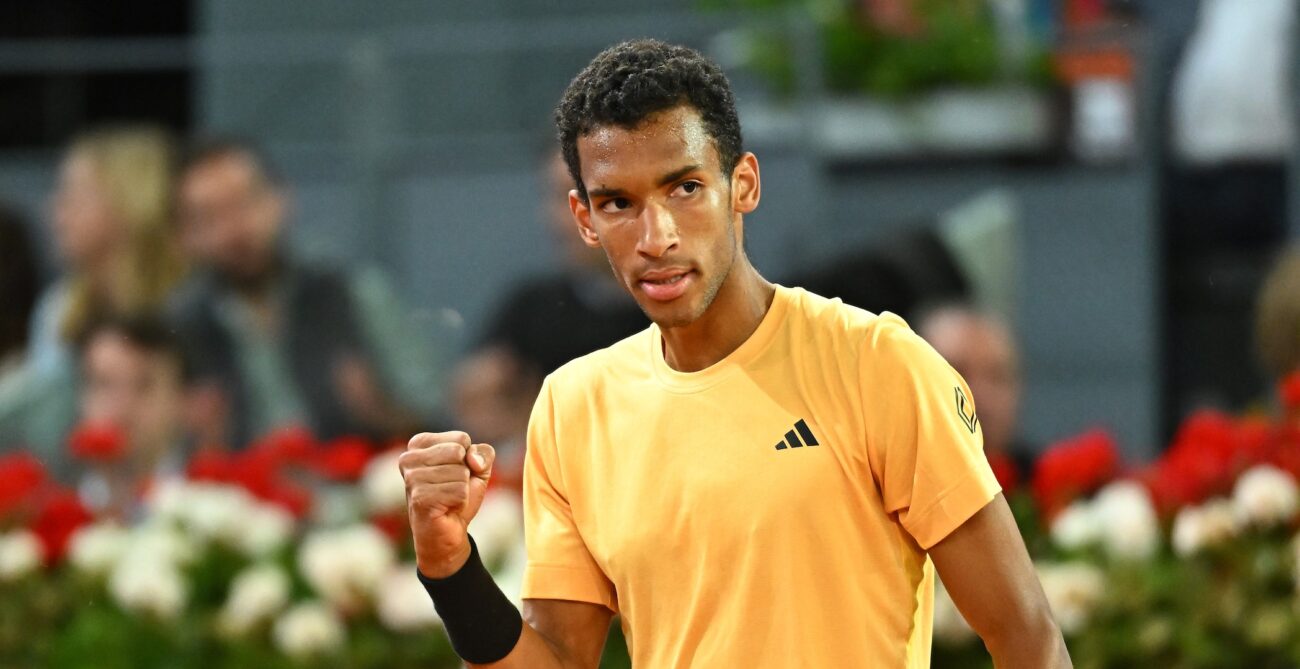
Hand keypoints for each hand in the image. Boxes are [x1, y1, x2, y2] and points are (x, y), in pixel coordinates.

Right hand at [399, 431, 495, 577]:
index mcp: (419, 444)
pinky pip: (459, 491)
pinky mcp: (419, 498)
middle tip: (451, 488)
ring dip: (462, 489)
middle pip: (459, 452)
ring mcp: (412, 478)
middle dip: (465, 474)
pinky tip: (447, 508)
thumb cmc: (458, 495)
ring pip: (460, 472)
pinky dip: (461, 502)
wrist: (448, 531)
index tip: (455, 473)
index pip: (461, 438)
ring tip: (448, 499)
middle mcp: (409, 458)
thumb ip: (483, 453)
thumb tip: (472, 460)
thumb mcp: (478, 467)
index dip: (469, 459)